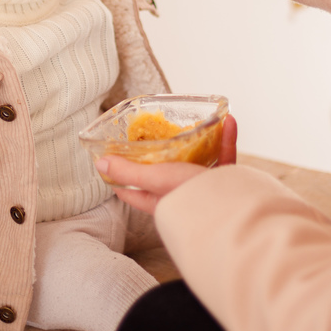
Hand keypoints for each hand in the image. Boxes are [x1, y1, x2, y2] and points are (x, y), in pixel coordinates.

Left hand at [97, 115, 237, 214]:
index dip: (122, 177)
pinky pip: (225, 157)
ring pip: (199, 162)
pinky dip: (226, 140)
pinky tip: (228, 122)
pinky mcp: (227, 183)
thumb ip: (128, 172)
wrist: (229, 209)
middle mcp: (180, 196)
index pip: (133, 191)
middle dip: (164, 154)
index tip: (117, 159)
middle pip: (167, 174)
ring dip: (200, 141)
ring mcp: (205, 190)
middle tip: (159, 135)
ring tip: (198, 125)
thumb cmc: (188, 196)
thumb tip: (101, 164)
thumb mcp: (153, 179)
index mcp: (158, 200)